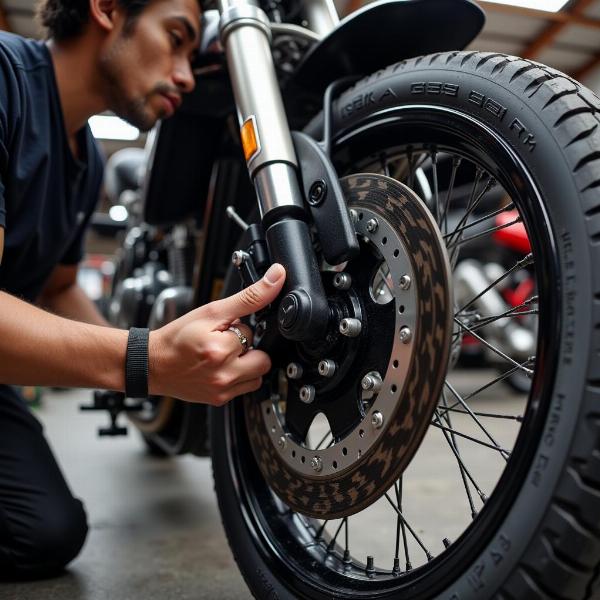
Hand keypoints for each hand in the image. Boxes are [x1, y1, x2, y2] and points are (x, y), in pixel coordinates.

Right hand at [148, 263, 285, 404]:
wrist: (153, 364)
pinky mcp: (221, 400)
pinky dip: (239, 376)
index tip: (221, 330)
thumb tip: (276, 278)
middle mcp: (223, 374)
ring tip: (225, 356)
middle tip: (226, 343)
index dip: (237, 328)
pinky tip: (222, 368)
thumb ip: (248, 296)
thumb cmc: (177, 338)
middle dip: (248, 348)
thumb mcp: (211, 311)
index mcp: (219, 350)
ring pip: (258, 374)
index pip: (251, 333)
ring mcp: (223, 390)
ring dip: (247, 363)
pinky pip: (246, 387)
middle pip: (263, 358)